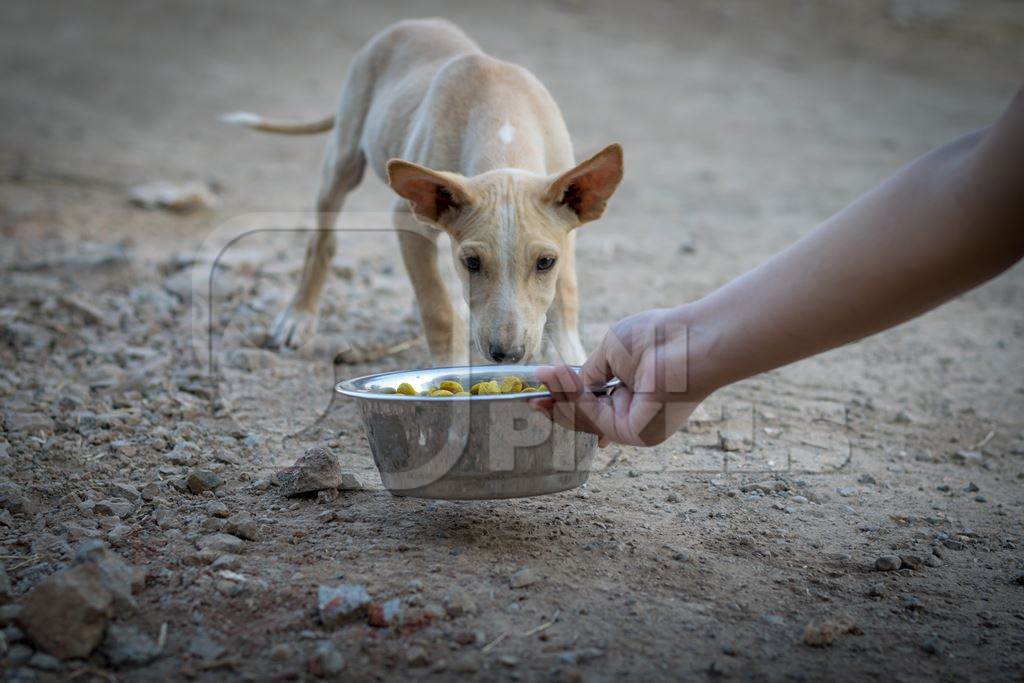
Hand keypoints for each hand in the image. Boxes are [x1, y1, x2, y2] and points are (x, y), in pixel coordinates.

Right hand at [529, 307, 709, 446]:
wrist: (688, 341)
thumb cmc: (658, 337)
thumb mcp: (611, 351)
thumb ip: (587, 373)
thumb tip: (566, 384)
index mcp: (632, 391)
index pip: (592, 402)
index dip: (564, 398)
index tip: (540, 392)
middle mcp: (634, 411)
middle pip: (585, 416)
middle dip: (555, 408)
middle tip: (529, 400)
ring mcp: (635, 424)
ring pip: (585, 420)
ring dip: (559, 403)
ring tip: (539, 389)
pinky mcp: (635, 432)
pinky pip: (593, 421)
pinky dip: (571, 405)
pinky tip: (556, 388)